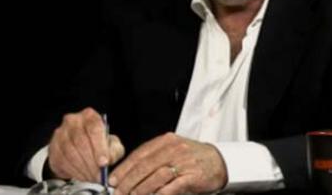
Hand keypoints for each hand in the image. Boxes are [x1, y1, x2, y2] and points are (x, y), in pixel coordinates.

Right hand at [47, 107, 125, 181]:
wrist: (80, 146)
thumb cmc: (98, 143)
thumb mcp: (112, 144)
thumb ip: (114, 150)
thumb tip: (108, 160)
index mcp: (89, 116)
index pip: (94, 128)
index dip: (99, 147)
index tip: (104, 163)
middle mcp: (73, 121)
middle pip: (81, 141)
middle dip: (91, 162)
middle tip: (99, 176)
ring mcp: (60, 133)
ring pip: (70, 153)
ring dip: (82, 169)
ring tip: (92, 177)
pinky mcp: (53, 147)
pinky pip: (62, 161)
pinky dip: (74, 171)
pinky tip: (82, 176)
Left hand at [109, 133, 227, 194]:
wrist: (219, 161)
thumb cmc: (192, 158)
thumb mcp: (171, 150)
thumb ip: (153, 158)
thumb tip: (129, 174)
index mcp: (165, 141)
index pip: (139, 154)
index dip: (124, 168)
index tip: (113, 180)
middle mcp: (172, 149)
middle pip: (144, 166)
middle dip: (128, 182)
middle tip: (118, 192)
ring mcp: (182, 162)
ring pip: (155, 177)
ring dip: (140, 190)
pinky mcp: (191, 177)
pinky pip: (170, 187)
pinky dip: (158, 194)